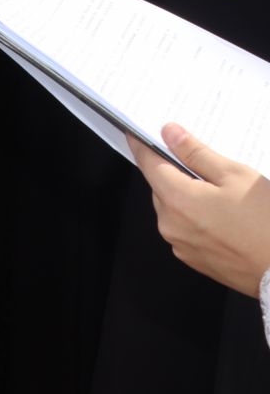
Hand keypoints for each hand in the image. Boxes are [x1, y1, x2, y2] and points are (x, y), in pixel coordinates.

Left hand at [130, 123, 269, 295]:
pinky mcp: (194, 260)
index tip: (136, 133)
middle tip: (205, 167)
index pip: (148, 164)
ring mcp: (180, 245)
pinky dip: (197, 219)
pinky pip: (186, 229)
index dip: (142, 145)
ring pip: (174, 209)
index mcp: (176, 200)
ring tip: (224, 197)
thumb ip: (197, 153)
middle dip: (177, 173)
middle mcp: (170, 224)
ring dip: (188, 198)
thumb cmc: (267, 223)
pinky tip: (225, 218)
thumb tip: (169, 133)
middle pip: (161, 187)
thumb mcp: (236, 176)